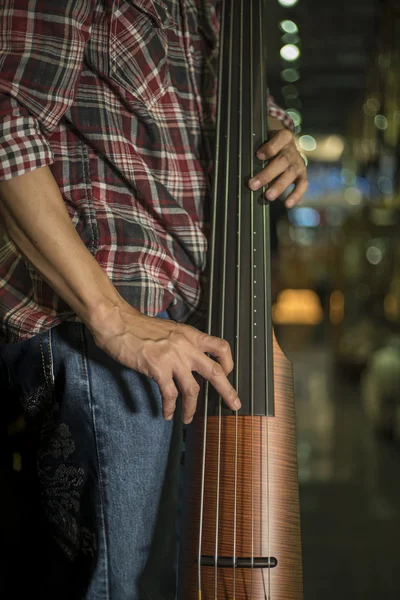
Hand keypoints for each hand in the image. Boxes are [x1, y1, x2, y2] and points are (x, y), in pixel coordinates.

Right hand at [89, 299, 239, 423]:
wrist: (118, 322)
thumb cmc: (138, 326)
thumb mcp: (169, 330)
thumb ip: (182, 343)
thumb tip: (188, 360)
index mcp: (190, 335)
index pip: (220, 346)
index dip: (228, 362)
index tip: (227, 373)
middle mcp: (186, 346)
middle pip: (215, 372)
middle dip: (228, 391)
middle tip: (235, 404)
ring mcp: (173, 358)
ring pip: (192, 390)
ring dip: (192, 408)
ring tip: (188, 418)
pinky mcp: (157, 368)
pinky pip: (170, 394)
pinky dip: (170, 407)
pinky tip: (167, 414)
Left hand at [248, 128, 307, 207]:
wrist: (286, 146)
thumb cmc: (270, 145)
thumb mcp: (264, 140)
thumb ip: (256, 147)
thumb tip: (238, 162)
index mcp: (283, 138)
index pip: (280, 139)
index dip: (270, 148)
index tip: (258, 156)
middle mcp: (292, 150)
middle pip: (282, 161)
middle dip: (267, 174)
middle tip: (252, 185)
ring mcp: (298, 163)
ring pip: (290, 174)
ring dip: (278, 186)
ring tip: (268, 197)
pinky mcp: (302, 174)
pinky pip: (302, 185)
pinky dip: (296, 195)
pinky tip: (287, 204)